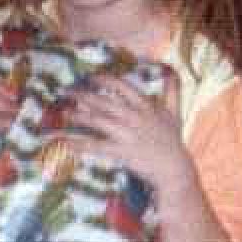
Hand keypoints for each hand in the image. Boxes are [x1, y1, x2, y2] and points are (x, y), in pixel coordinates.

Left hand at [65, 75, 193, 197]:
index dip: (105, 80)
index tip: (92, 77)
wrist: (174, 168)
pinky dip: (81, 144)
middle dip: (83, 95)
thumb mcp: (175, 114)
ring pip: (98, 121)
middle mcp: (134, 117)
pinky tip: (68, 142)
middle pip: (104, 102)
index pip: (122, 87)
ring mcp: (127, 134)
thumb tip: (173, 74)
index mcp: (145, 107)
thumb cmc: (173, 142)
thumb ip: (173, 92)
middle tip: (68, 91)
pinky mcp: (121, 151)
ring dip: (79, 116)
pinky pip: (97, 146)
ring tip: (65, 113)